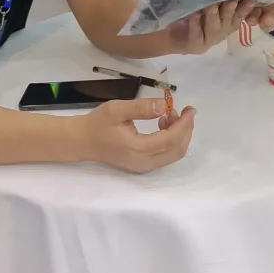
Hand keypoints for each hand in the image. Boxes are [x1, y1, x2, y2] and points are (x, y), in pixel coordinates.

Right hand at [79, 96, 196, 172]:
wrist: (82, 141)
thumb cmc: (98, 123)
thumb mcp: (117, 109)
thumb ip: (141, 107)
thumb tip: (164, 106)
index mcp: (138, 149)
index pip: (171, 139)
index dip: (184, 124)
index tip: (191, 109)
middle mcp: (144, 162)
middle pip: (177, 150)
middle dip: (185, 129)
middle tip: (183, 110)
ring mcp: (143, 166)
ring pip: (173, 154)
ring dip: (178, 135)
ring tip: (170, 115)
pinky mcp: (142, 165)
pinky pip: (165, 155)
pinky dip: (171, 140)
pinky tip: (162, 124)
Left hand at [166, 0, 258, 54]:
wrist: (175, 36)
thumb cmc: (197, 16)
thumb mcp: (211, 6)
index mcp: (229, 22)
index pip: (240, 15)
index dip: (246, 8)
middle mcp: (222, 32)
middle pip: (228, 21)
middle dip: (230, 10)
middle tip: (232, 0)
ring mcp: (209, 40)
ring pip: (213, 29)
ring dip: (213, 16)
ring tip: (212, 6)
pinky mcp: (195, 45)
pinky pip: (196, 34)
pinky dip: (195, 24)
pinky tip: (194, 14)